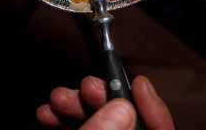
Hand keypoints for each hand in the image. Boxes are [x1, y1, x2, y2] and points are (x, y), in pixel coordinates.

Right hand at [36, 75, 174, 129]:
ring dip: (78, 107)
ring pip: (101, 123)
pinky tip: (52, 114)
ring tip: (59, 99)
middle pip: (125, 119)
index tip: (138, 83)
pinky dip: (68, 120)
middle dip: (102, 98)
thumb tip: (122, 105)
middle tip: (85, 88)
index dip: (153, 106)